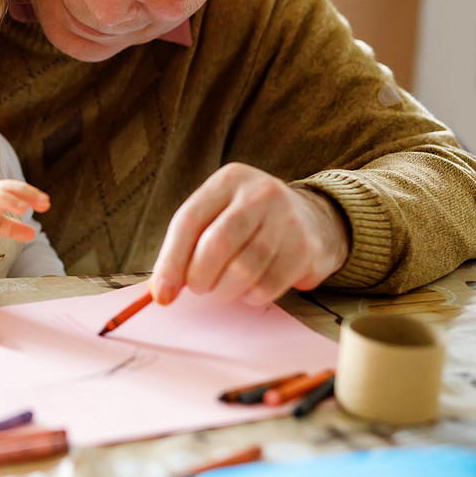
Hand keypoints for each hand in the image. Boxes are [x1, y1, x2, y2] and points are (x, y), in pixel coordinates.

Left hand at [150, 163, 348, 305]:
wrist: (314, 219)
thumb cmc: (249, 222)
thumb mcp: (216, 216)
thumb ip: (185, 247)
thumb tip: (161, 291)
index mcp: (229, 180)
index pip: (189, 221)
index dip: (170, 261)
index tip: (161, 293)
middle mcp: (260, 193)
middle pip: (216, 244)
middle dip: (199, 277)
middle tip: (198, 288)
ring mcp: (287, 218)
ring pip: (243, 269)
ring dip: (225, 290)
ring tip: (223, 289)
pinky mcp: (306, 247)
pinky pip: (268, 286)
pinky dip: (251, 296)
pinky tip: (250, 289)